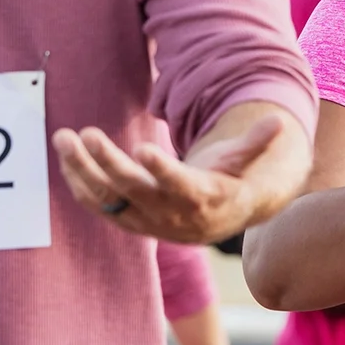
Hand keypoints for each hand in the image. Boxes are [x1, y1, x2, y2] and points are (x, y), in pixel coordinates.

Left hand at [54, 115, 283, 245]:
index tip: (144, 148)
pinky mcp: (123, 218)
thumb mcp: (243, 164)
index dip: (162, 170)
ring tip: (63, 137)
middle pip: (132, 190)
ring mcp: (141, 219)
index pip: (179, 187)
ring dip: (82, 168)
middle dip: (108, 162)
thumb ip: (257, 144)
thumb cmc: (227, 183)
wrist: (210, 223)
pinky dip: (77, 179)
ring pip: (106, 197)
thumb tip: (280, 121)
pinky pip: (95, 201)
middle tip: (87, 133)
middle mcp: (167, 214)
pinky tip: (65, 154)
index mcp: (199, 199)